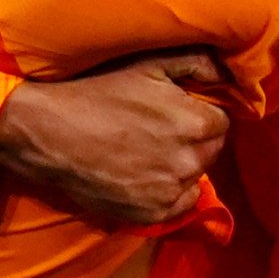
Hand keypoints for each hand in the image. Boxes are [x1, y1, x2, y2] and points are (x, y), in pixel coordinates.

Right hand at [0, 50, 231, 225]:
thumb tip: (229, 76)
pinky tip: (145, 175)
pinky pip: (181, 204)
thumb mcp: (149, 64)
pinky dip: (171, 192)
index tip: (178, 111)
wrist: (49, 132)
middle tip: (162, 129)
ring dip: (182, 165)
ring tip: (149, 151)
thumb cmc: (98, 91)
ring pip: (196, 176)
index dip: (200, 114)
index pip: (222, 122)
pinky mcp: (151, 214)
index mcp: (194, 123)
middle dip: (195, 139)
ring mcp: (169, 192)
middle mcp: (188, 162)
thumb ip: (198, 64)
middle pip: (212, 150)